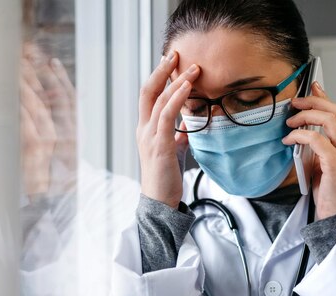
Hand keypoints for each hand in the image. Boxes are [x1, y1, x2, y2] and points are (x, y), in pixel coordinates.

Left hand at [20, 57, 56, 195]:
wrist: (52, 196)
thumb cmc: (55, 174)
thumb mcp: (60, 148)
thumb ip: (57, 128)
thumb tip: (50, 107)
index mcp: (73, 131)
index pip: (69, 98)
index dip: (61, 79)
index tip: (53, 62)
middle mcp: (65, 132)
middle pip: (54, 96)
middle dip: (42, 75)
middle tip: (32, 56)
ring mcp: (51, 138)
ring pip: (39, 104)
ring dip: (28, 85)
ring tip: (18, 68)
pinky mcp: (35, 144)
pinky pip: (26, 118)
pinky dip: (20, 103)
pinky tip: (13, 91)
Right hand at [137, 51, 200, 208]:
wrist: (160, 202)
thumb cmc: (166, 178)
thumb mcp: (172, 152)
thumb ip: (177, 137)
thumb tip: (186, 129)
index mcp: (145, 129)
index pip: (149, 97)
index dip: (159, 78)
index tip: (173, 62)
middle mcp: (143, 130)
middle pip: (148, 92)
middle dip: (162, 71)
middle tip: (176, 54)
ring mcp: (149, 137)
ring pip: (159, 101)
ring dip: (176, 82)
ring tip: (192, 69)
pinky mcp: (160, 146)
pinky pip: (167, 117)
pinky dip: (177, 99)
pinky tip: (188, 88)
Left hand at [283, 82, 335, 219]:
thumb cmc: (330, 193)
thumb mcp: (322, 164)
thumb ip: (317, 146)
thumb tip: (301, 131)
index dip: (325, 97)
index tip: (313, 87)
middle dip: (314, 102)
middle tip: (295, 103)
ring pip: (329, 121)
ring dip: (306, 116)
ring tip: (290, 122)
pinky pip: (317, 140)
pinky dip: (300, 135)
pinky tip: (289, 139)